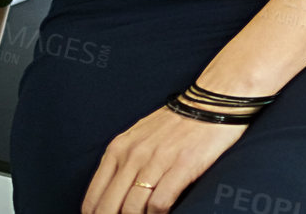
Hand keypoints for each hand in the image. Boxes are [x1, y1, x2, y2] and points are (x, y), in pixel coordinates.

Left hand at [82, 105, 246, 213]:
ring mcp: (157, 160)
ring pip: (132, 209)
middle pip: (109, 207)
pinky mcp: (182, 165)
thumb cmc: (175, 123)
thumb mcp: (138, 137)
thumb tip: (110, 198)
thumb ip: (122, 163)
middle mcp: (133, 155)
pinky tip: (162, 213)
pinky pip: (160, 203)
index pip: (93, 196)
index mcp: (118, 148)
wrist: (211, 102)